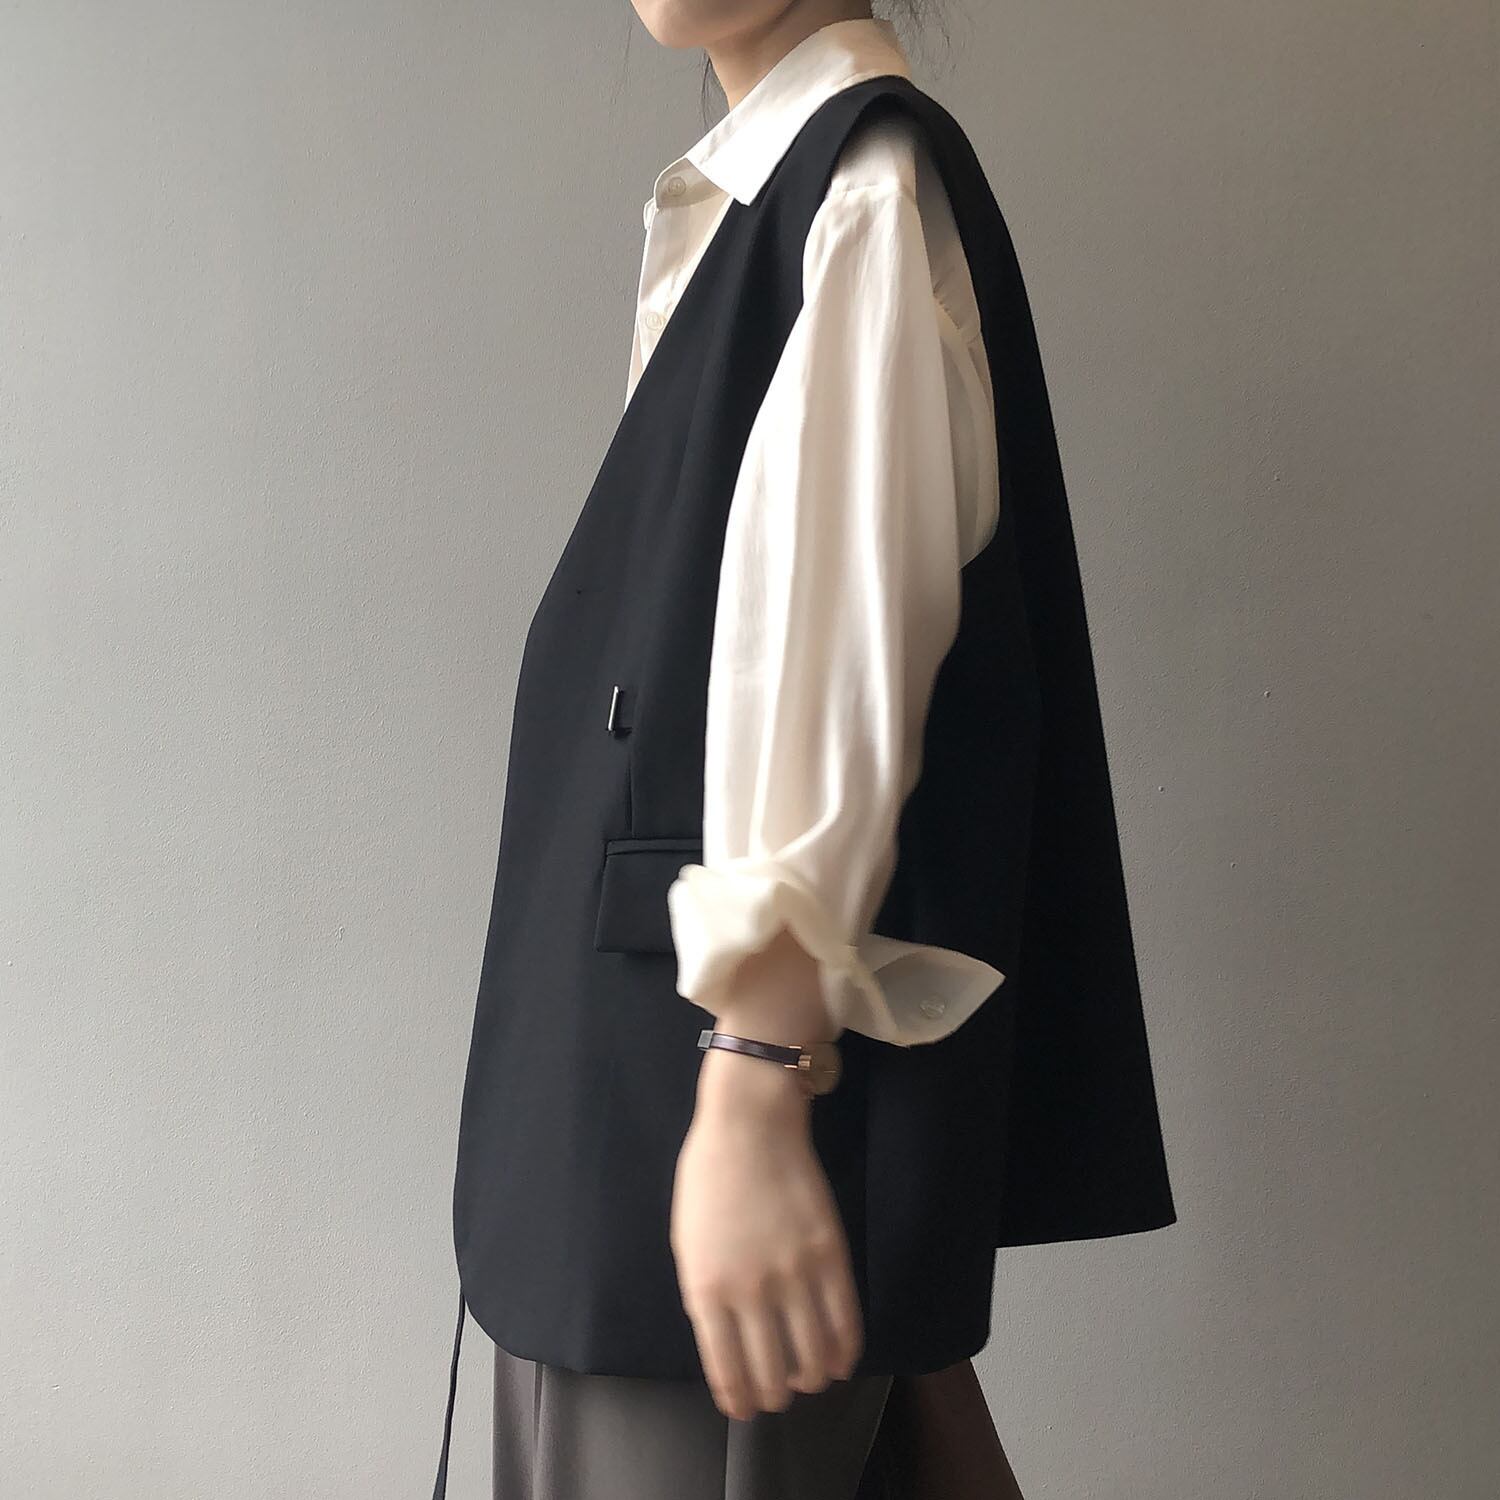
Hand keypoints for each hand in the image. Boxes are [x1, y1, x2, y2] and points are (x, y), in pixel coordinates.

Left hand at [668, 923, 862, 1420]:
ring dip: (812, 1379)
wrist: (749, 1124)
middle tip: (779, 1394)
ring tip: (810, 1378)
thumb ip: (706, 1296)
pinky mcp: (830, 1255)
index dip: (739, 1399)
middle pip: (772, 1373)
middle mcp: (750, 1292)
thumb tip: (729, 1342)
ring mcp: (794, 1274)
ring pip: (813, 1357)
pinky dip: (845, 1350)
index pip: (727, 1371)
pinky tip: (840, 1358)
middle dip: (776, 1394)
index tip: (746, 1408)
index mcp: (706, 1290)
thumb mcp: (689, 1244)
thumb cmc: (709, 1178)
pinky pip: (845, 1322)